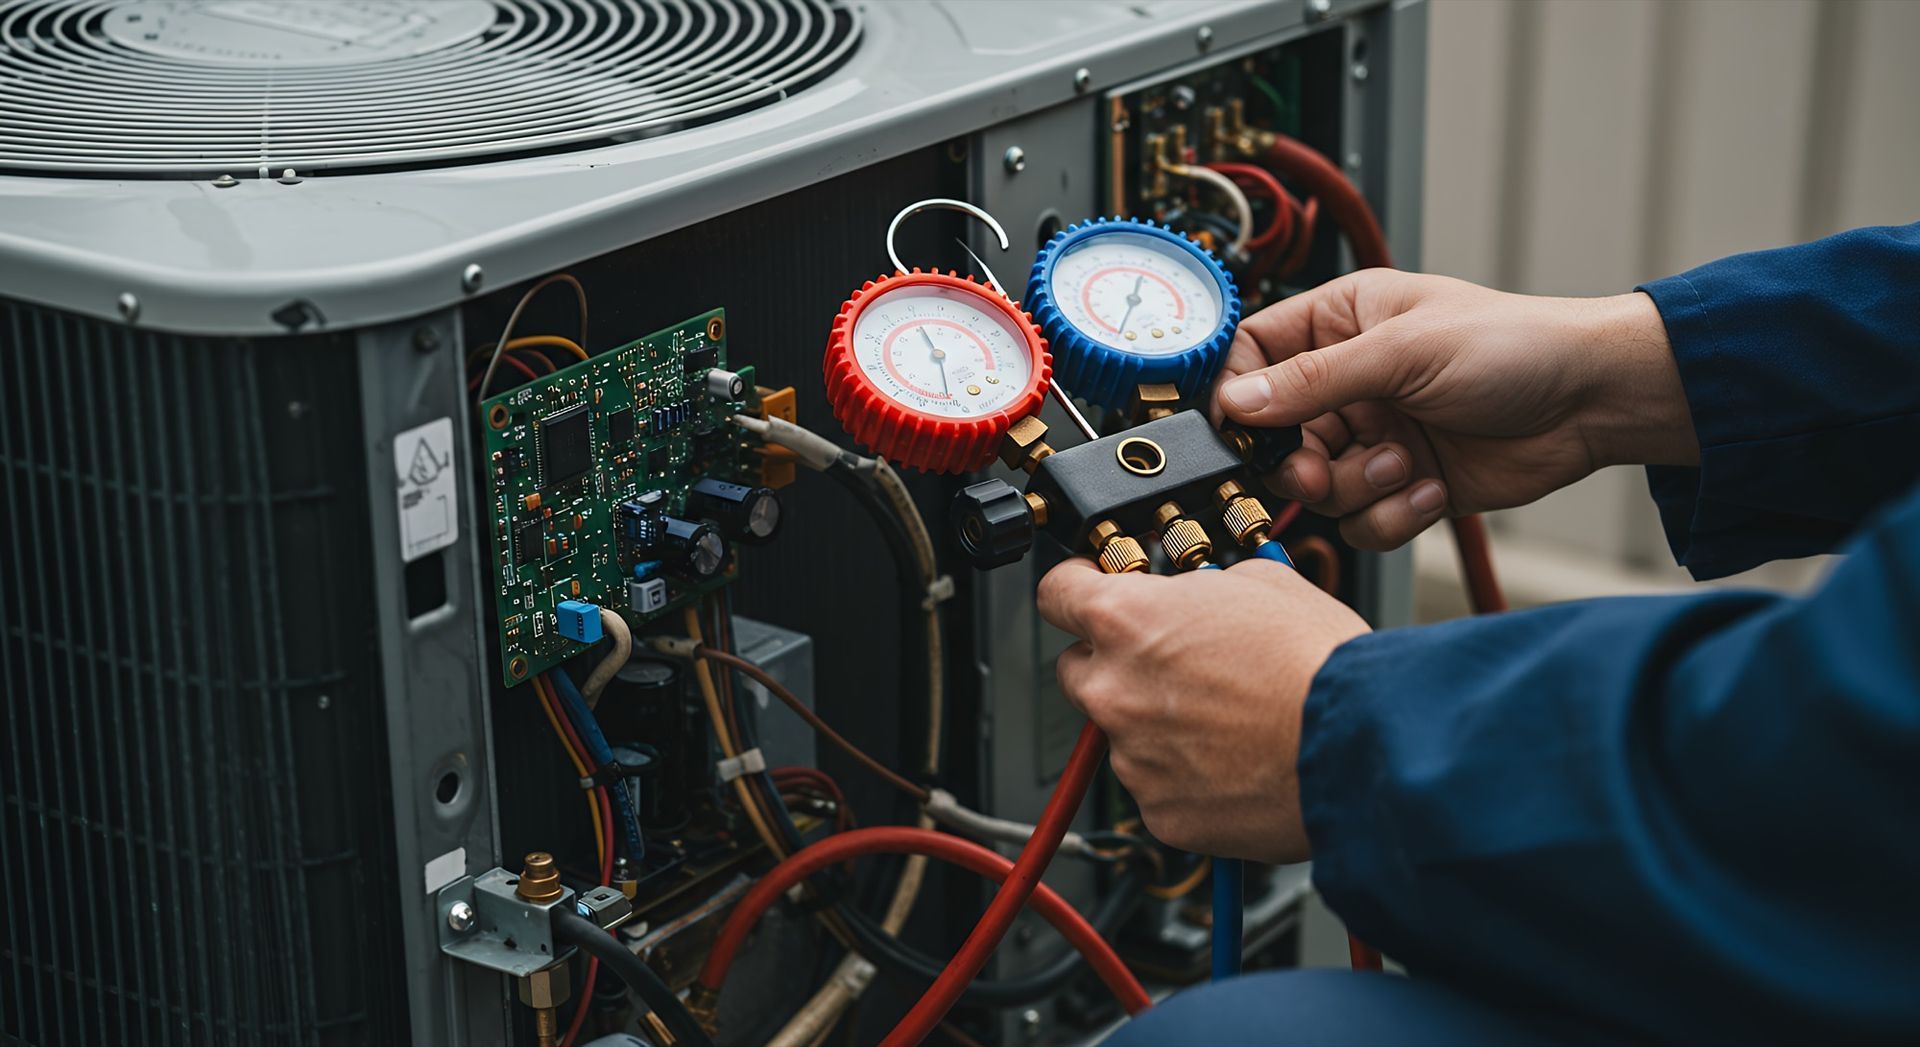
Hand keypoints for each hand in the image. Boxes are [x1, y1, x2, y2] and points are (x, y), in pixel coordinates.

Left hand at [1036, 557, 1368, 862]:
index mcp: (1128, 621)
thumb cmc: (1320, 666)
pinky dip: (1183, 776)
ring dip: (1156, 723)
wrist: (1361, 746)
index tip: (1090, 589)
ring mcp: (1133, 758)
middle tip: (1172, 662)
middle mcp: (1115, 691)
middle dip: (1115, 662)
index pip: (1056, 592)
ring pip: (1122, 732)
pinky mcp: (1161, 813)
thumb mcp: (1264, 583)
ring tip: (1226, 719)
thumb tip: (1196, 592)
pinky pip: (1157, 787)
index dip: (1076, 585)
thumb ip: (1202, 587)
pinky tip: (1234, 761)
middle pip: (1077, 669)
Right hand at [1214, 270, 1693, 549]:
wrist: (1592, 404)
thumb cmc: (1515, 346)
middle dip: (1299, 463)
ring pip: (1316, 488)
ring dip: (1357, 488)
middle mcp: (1348, 382)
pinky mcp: (1402, 485)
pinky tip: (1434, 488)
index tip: (1240, 429)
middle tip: (1319, 469)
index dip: (1239, 395)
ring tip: (1406, 466)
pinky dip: (1393, 515)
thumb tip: (1238, 401)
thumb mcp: (1405, 350)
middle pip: (1275, 438)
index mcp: (1339, 324)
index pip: (1253, 356)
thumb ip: (1316, 379)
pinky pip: (1361, 522)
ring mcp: (1373, 436)